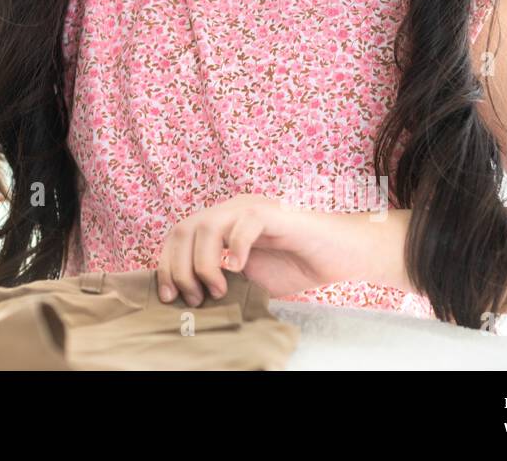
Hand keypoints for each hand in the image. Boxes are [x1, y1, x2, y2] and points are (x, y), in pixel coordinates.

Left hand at [155, 194, 354, 305]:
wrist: (340, 255)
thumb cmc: (296, 265)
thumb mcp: (248, 279)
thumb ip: (220, 280)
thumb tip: (188, 298)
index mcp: (221, 224)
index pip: (178, 236)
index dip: (167, 265)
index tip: (168, 296)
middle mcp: (230, 210)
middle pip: (184, 229)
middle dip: (179, 267)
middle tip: (193, 297)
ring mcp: (251, 208)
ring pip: (207, 225)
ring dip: (204, 262)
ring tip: (216, 289)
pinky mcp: (274, 213)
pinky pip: (244, 223)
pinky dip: (235, 248)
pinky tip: (239, 270)